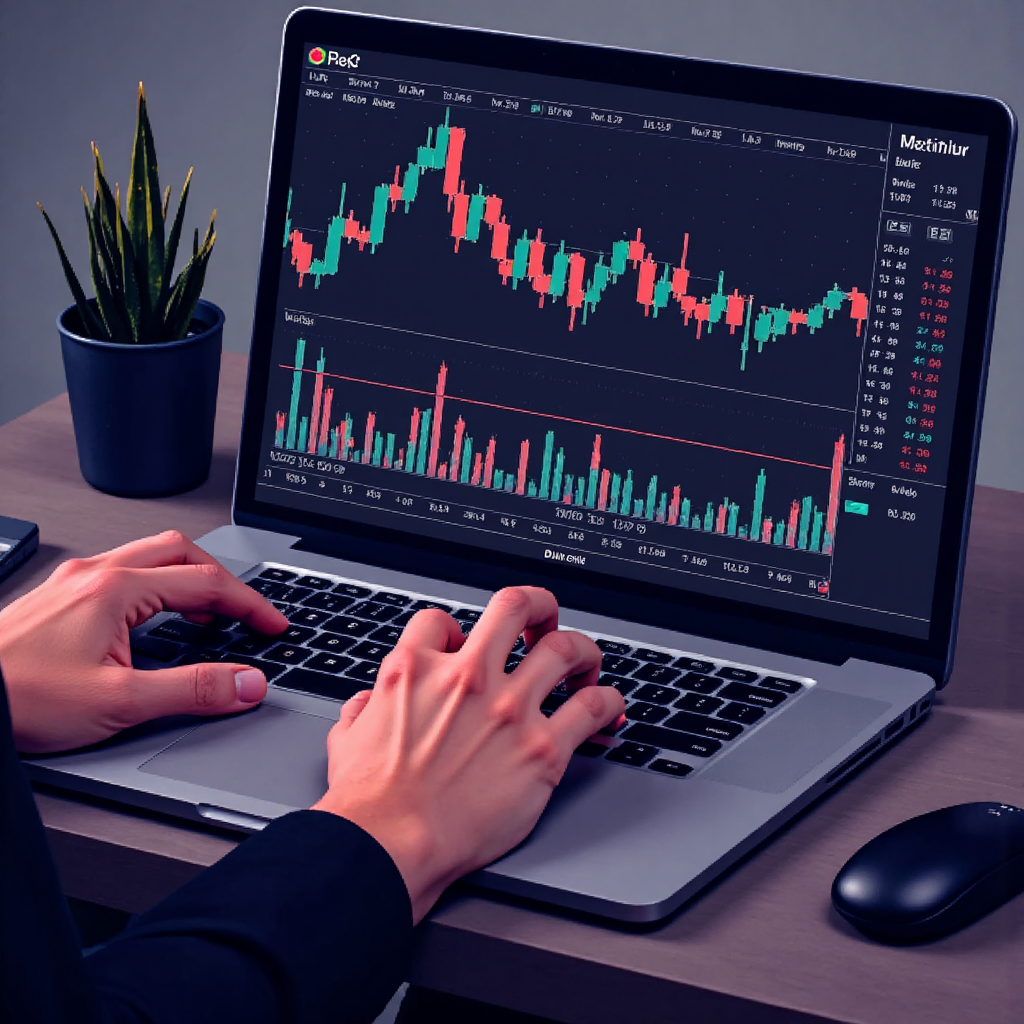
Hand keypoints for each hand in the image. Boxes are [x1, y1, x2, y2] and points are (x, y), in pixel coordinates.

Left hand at [0, 530, 287, 753]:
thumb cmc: (20, 698)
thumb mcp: (119, 703)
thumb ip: (193, 690)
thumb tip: (246, 683)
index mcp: (115, 589)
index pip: (207, 583)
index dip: (250, 604)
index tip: (273, 625)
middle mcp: (94, 575)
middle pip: (180, 551)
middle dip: (223, 578)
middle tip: (245, 611)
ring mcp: (73, 582)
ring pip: (149, 556)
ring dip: (188, 578)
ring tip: (206, 614)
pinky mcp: (59, 598)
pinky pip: (123, 572)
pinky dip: (156, 586)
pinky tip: (152, 619)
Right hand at [312, 586, 624, 922]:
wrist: (391, 845)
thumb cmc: (368, 804)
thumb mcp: (346, 739)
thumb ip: (362, 710)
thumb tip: (367, 704)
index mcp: (416, 669)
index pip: (440, 621)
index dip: (454, 631)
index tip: (464, 648)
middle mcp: (467, 677)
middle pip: (516, 606)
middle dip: (538, 606)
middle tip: (543, 622)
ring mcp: (509, 708)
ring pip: (565, 648)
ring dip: (581, 650)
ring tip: (584, 663)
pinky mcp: (542, 749)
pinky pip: (592, 708)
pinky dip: (608, 702)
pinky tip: (607, 711)